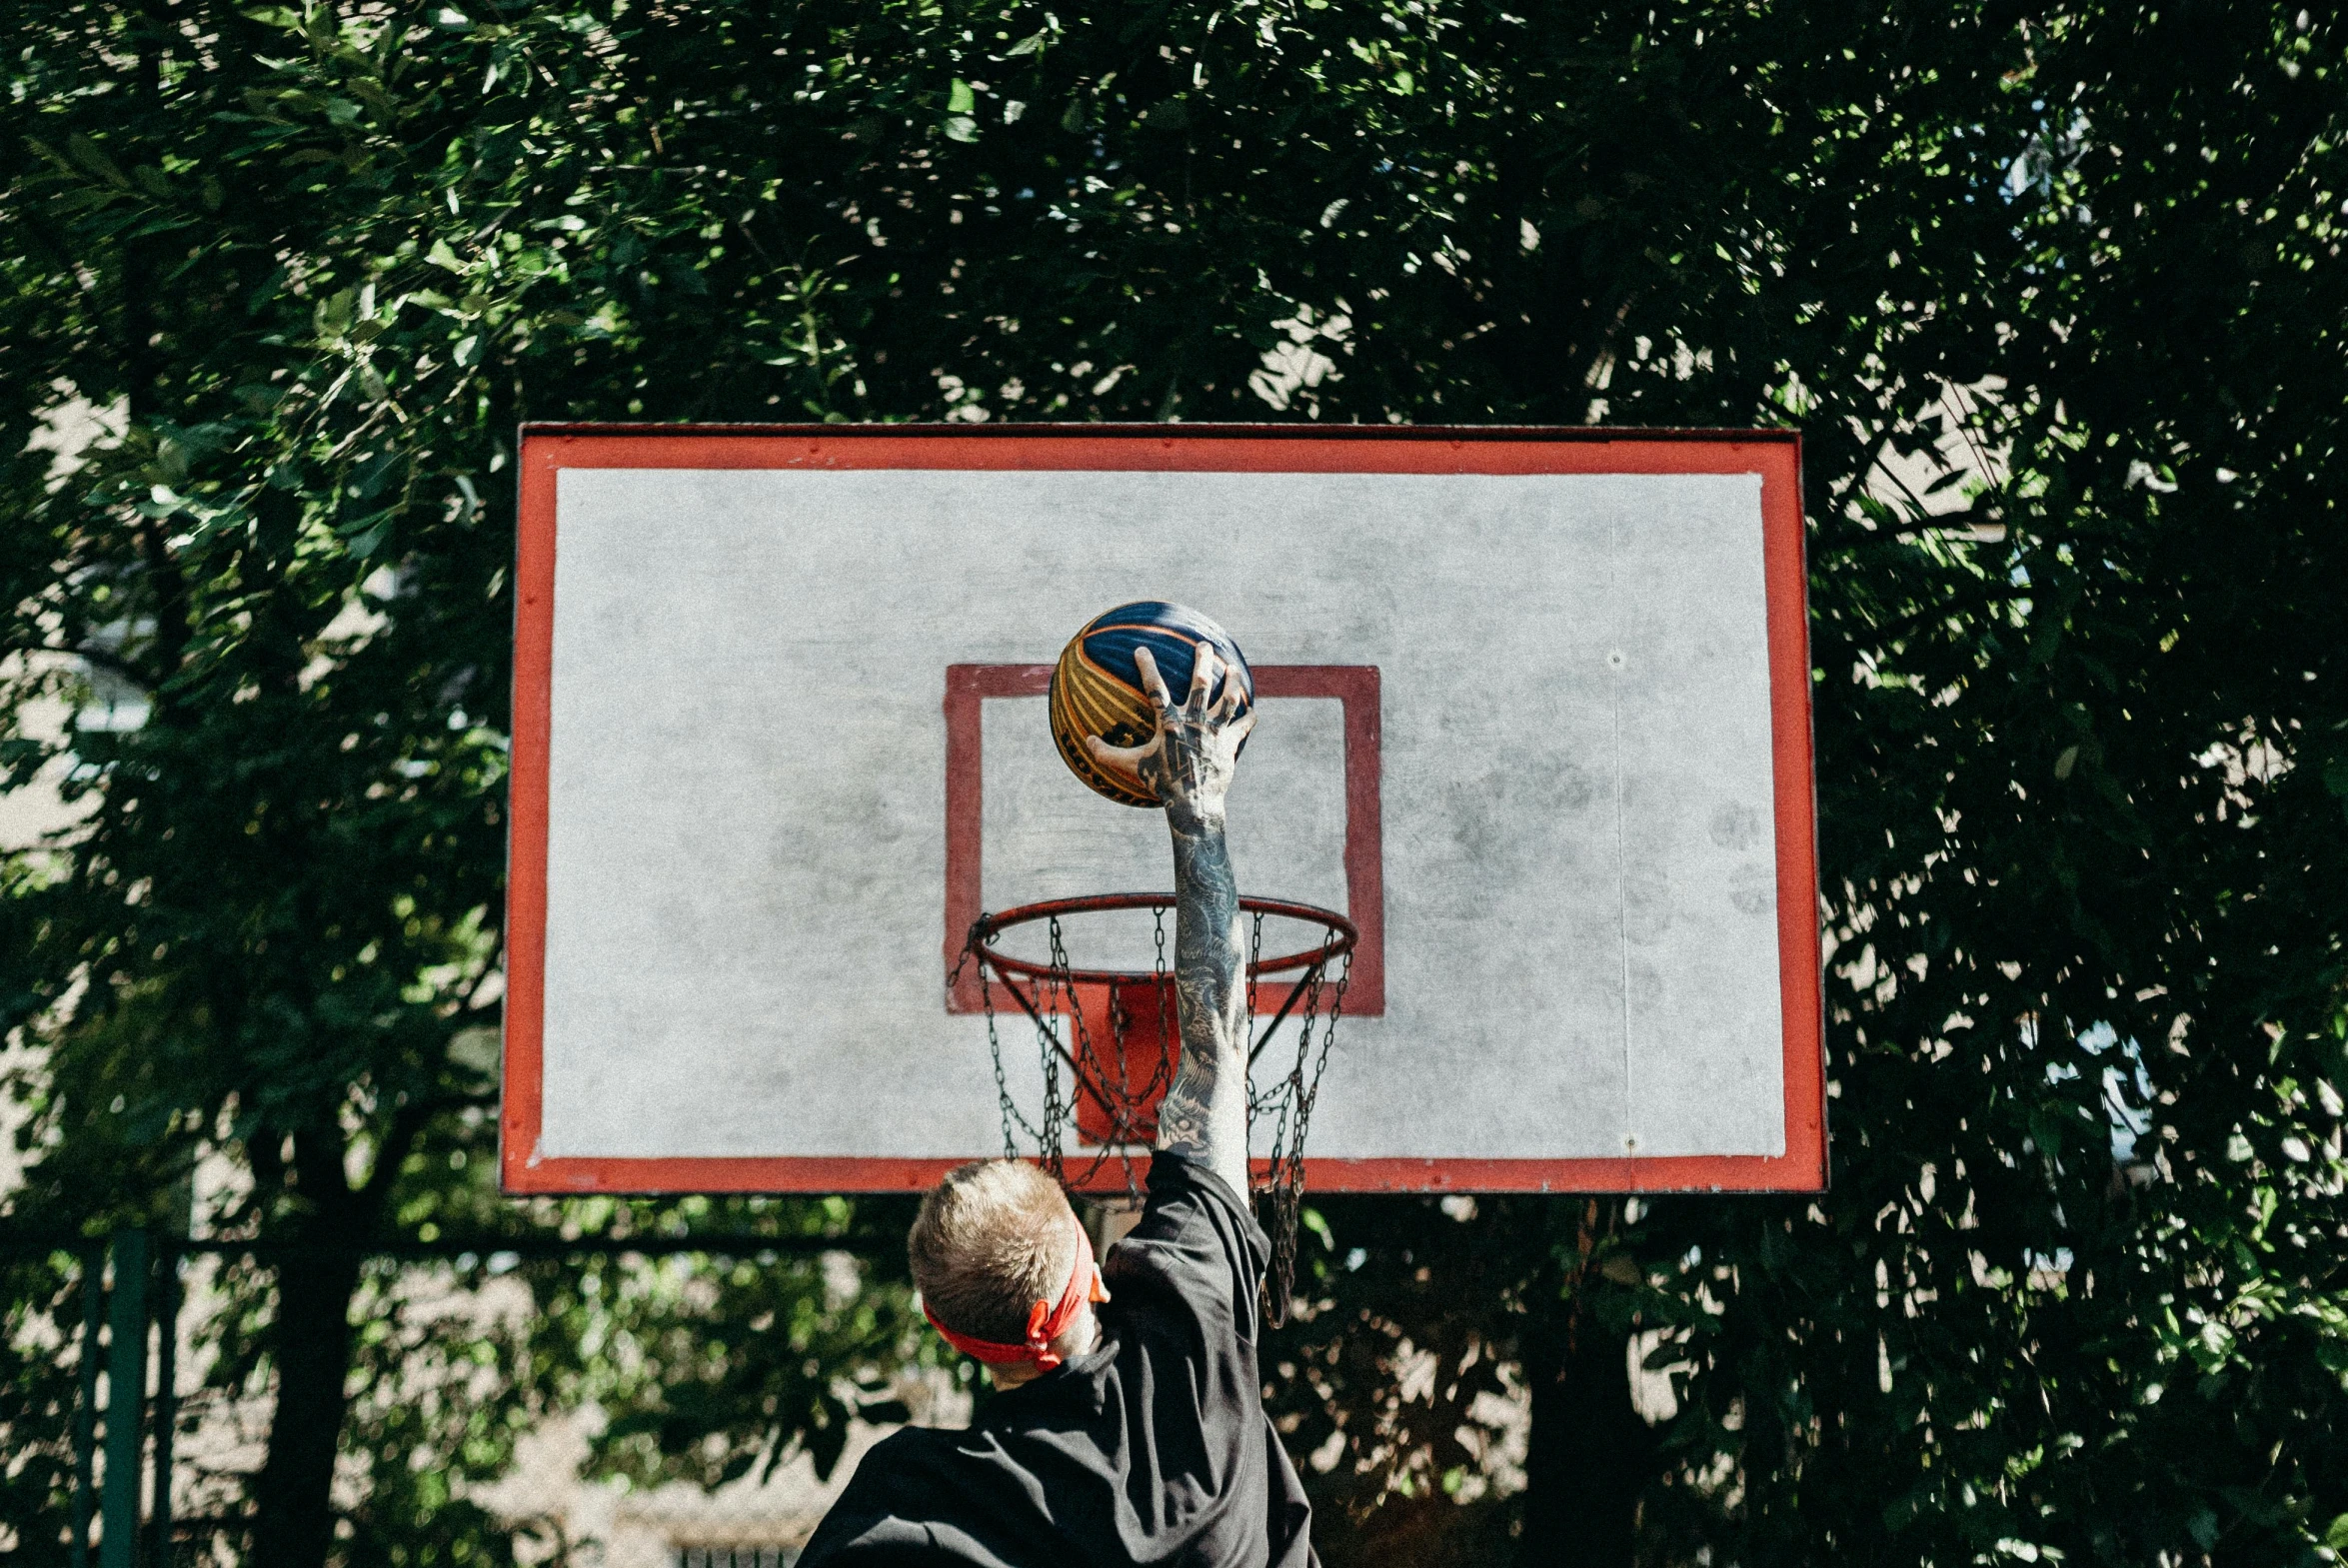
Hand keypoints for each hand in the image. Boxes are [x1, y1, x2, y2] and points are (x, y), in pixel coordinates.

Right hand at [1086, 645, 1255, 825]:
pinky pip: (1242, 726)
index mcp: (1170, 724)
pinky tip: (1253, 710)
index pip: (1155, 690)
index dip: (1147, 668)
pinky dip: (1248, 718)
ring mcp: (1215, 731)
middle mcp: (1194, 722)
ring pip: (1227, 699)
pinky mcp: (1230, 743)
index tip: (1141, 649)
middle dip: (1202, 661)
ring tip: (1233, 669)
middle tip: (1204, 645)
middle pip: (1200, 684)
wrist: (1194, 803)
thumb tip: (1086, 742)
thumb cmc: (1161, 783)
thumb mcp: (1134, 766)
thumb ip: (1109, 753)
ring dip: (1231, 682)